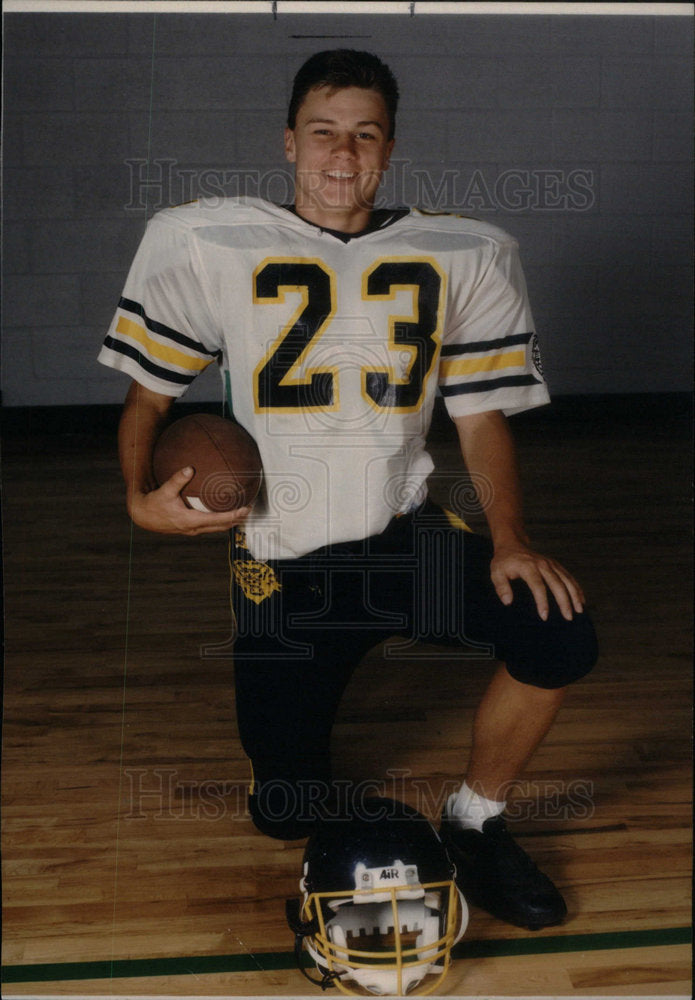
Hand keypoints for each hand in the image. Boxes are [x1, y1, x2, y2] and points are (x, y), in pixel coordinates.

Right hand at [128, 466, 251, 535]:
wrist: (143, 516)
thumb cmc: (153, 503)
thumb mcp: (164, 491)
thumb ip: (177, 480)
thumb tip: (189, 468)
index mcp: (190, 520)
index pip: (218, 519)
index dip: (234, 515)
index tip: (246, 509)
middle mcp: (194, 528)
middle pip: (222, 527)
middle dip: (237, 519)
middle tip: (251, 509)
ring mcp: (193, 530)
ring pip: (217, 528)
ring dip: (231, 522)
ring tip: (243, 512)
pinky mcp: (190, 528)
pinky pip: (210, 526)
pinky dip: (221, 521)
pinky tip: (225, 512)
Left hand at [490, 542, 585, 620]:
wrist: (512, 544)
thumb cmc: (504, 561)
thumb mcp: (496, 572)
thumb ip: (501, 587)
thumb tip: (508, 602)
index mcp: (528, 566)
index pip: (537, 585)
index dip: (542, 601)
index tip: (544, 616)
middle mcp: (542, 564)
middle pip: (557, 583)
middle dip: (564, 601)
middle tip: (568, 617)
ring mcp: (550, 564)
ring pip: (566, 579)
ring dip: (574, 595)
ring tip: (579, 611)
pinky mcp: (555, 565)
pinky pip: (568, 576)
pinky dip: (576, 588)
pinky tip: (581, 600)